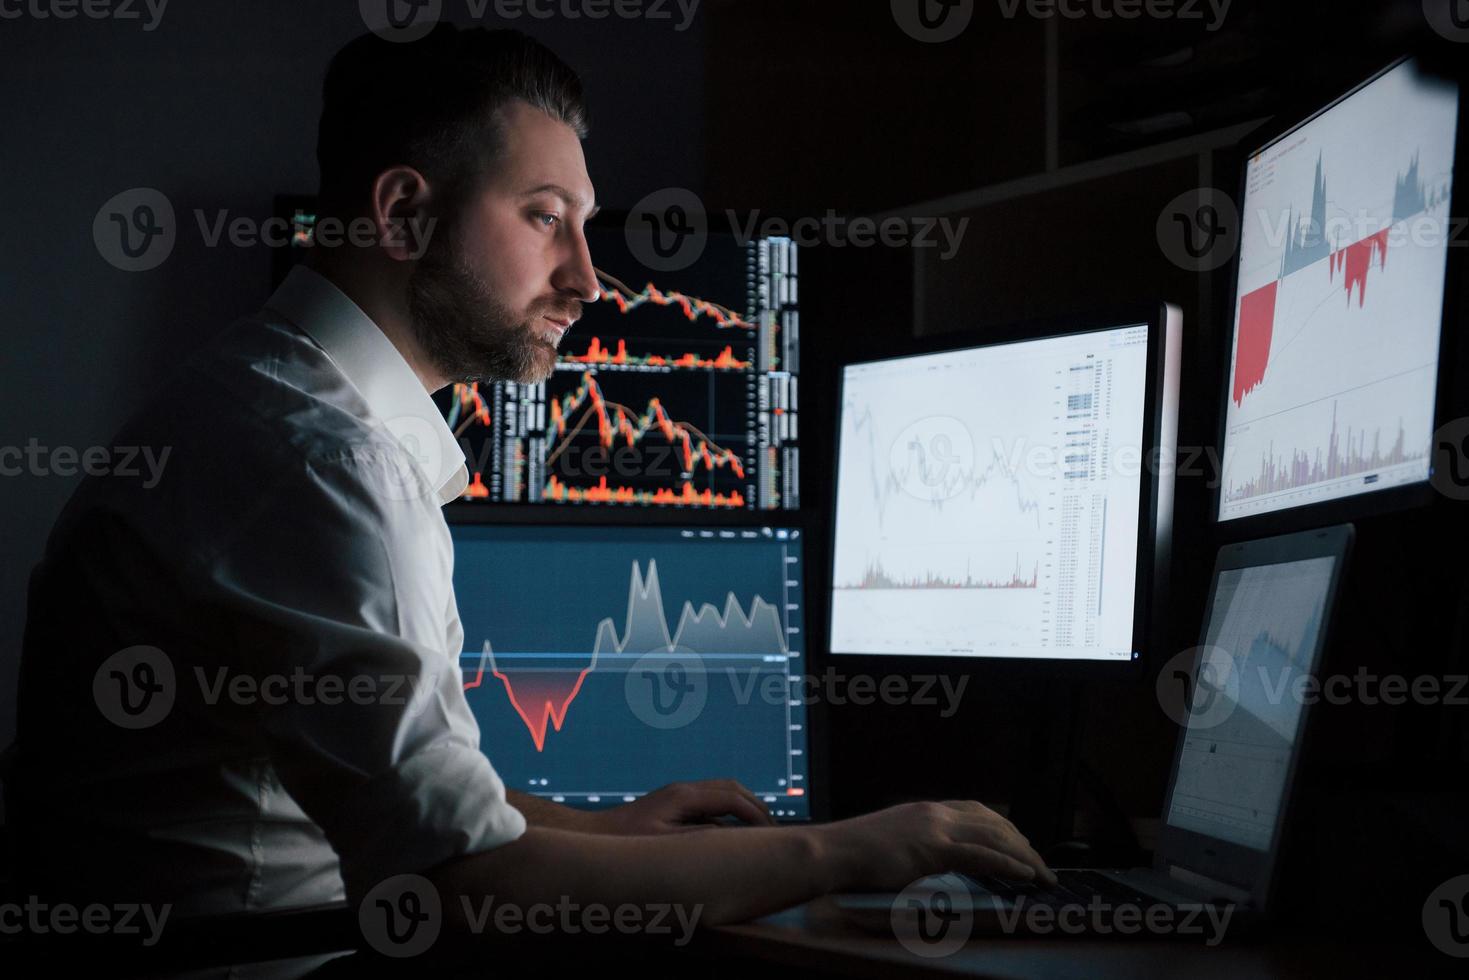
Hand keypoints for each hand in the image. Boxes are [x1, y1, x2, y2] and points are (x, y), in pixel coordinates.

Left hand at [591, 779, 779, 834]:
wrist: (593, 835)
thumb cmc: (624, 843)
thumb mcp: (663, 846)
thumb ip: (696, 840)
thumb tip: (729, 840)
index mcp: (684, 796)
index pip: (732, 798)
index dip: (756, 814)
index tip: (773, 834)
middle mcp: (684, 790)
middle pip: (732, 788)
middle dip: (757, 806)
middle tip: (775, 831)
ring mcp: (679, 796)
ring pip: (723, 793)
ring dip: (745, 809)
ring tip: (761, 833)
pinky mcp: (675, 806)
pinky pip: (711, 804)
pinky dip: (730, 815)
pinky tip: (733, 837)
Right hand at [820, 799, 1055, 891]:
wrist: (834, 851)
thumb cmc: (856, 852)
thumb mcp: (894, 839)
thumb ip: (917, 843)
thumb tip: (931, 858)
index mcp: (927, 810)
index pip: (977, 810)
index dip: (1004, 826)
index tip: (1021, 842)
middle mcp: (935, 813)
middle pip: (992, 822)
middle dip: (1021, 842)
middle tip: (1040, 863)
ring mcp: (935, 829)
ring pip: (993, 837)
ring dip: (1024, 856)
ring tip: (1043, 873)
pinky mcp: (932, 850)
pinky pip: (980, 856)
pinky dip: (1007, 864)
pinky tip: (1026, 874)